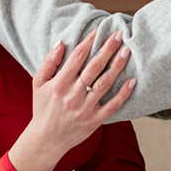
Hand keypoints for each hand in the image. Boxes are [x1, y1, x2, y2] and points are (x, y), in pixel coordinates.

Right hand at [7, 30, 135, 170]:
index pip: (78, 56)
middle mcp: (73, 94)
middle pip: (94, 67)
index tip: (100, 30)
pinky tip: (132, 81)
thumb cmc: (43, 108)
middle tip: (120, 34)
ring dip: (117, 66)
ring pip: (105, 83)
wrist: (46, 140)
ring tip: (127, 51)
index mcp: (59, 83)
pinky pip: (112, 105)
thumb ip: (49, 62)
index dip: (90, 41)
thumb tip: (61, 42)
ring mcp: (85, 108)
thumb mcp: (38, 83)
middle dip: (108, 49)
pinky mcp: (95, 120)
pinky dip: (123, 94)